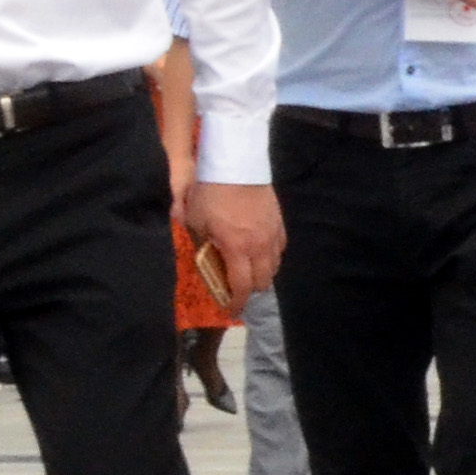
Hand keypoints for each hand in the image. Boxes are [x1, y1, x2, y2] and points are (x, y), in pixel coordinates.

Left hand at [187, 181, 283, 302]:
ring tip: (250, 269)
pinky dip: (271, 256)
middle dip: (251, 290)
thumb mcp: (195, 220)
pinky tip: (261, 251)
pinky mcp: (279, 222)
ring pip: (274, 266)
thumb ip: (201, 242)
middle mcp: (258, 246)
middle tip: (238, 288)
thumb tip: (203, 254)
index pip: (242, 286)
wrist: (236, 164)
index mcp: (236, 248)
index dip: (237, 302)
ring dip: (262, 273)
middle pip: (263, 281)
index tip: (231, 310)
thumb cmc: (211, 192)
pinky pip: (279, 248)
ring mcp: (272, 234)